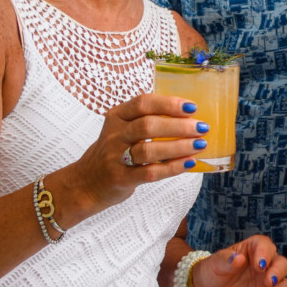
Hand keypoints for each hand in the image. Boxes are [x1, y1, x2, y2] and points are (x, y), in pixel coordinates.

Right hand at [68, 93, 208, 211]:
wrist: (85, 183)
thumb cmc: (114, 152)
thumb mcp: (123, 129)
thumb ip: (148, 120)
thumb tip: (190, 117)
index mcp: (117, 117)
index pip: (143, 103)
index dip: (169, 104)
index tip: (192, 107)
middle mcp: (114, 135)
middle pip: (148, 126)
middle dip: (179, 126)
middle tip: (202, 128)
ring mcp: (115, 158)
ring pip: (149, 150)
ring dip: (179, 147)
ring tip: (200, 145)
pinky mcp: (120, 178)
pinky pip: (150, 172)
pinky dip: (173, 167)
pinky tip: (189, 162)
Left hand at [191, 235, 286, 286]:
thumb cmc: (214, 270)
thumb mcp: (215, 263)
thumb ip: (226, 260)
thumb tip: (238, 259)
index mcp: (253, 249)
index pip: (265, 246)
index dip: (265, 253)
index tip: (260, 265)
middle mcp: (266, 264)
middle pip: (281, 263)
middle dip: (278, 272)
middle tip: (268, 281)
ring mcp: (268, 282)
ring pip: (284, 282)